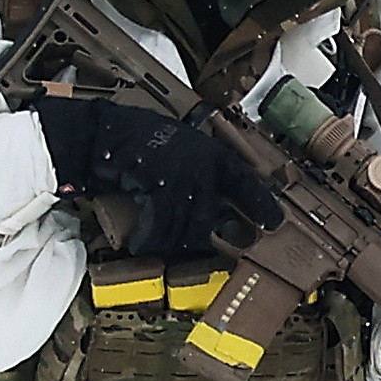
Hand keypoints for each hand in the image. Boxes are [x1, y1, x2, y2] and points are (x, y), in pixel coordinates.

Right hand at [32, 94, 283, 261]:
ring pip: (188, 225)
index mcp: (212, 154)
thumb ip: (198, 172)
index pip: (246, 182)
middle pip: (216, 214)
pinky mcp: (160, 187)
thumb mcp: (181, 149)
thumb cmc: (139, 139)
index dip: (262, 203)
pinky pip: (160, 225)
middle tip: (229, 246)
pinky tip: (140, 242)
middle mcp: (203, 166)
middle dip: (224, 234)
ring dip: (172, 241)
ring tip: (160, 246)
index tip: (275, 222)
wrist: (104, 134)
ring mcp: (183, 177)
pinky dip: (149, 237)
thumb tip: (211, 203)